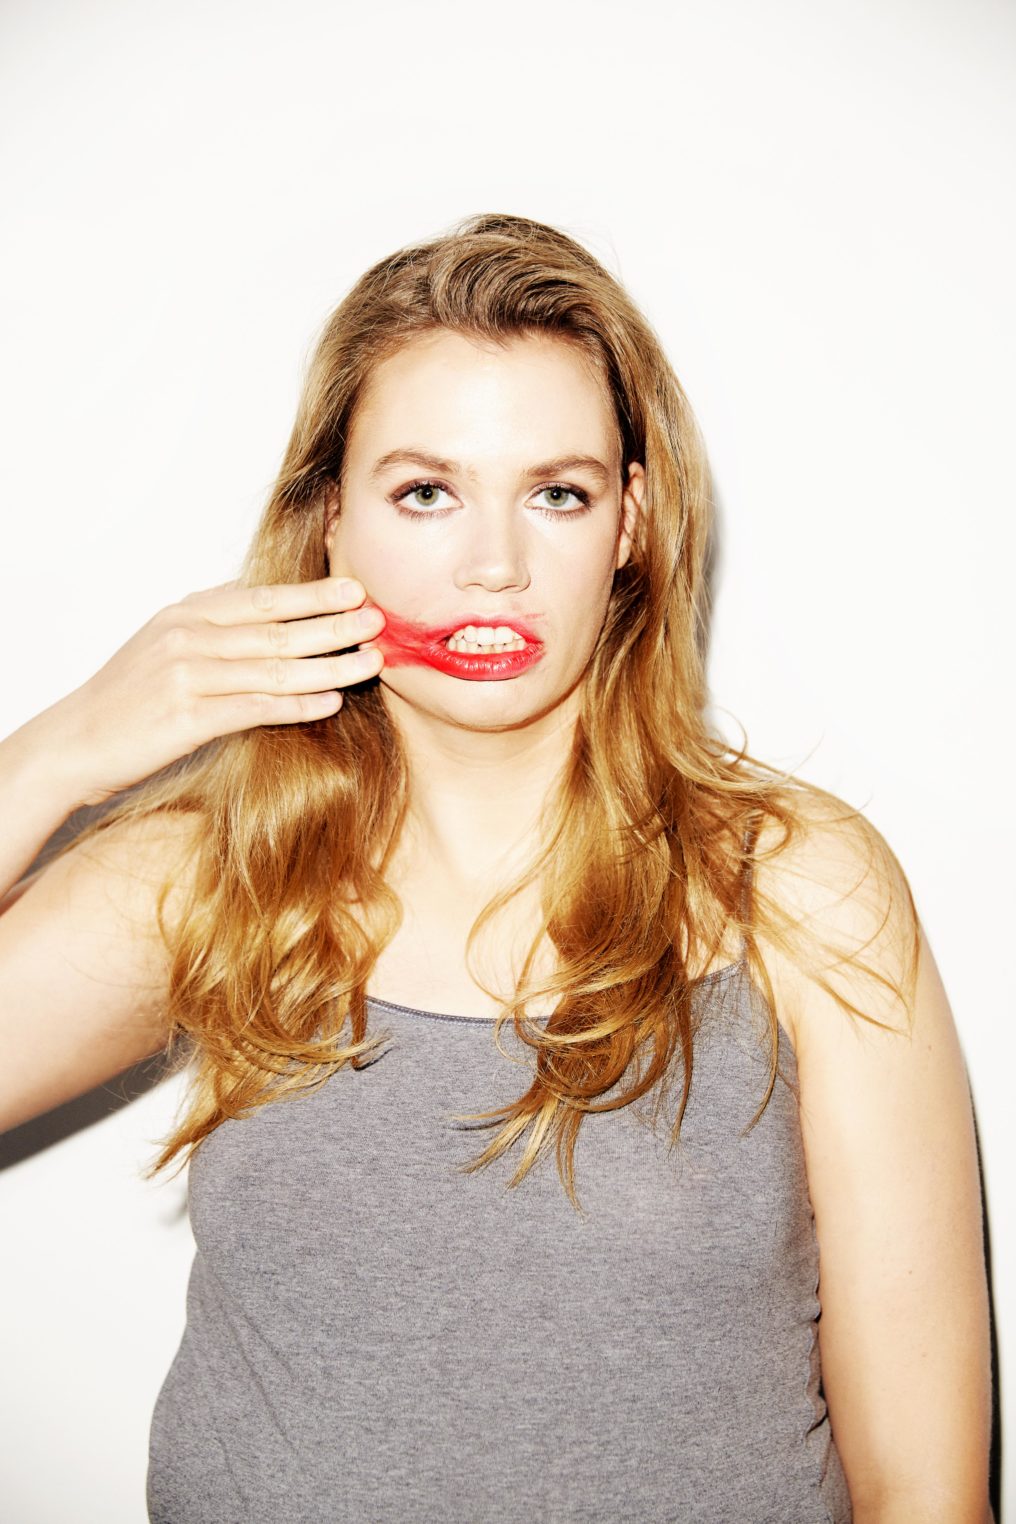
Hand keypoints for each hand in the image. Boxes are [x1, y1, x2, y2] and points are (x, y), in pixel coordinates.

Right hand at [42, 575, 385, 806]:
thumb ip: (215, 630)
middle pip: (276, 628)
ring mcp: (187, 675)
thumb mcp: (167, 646)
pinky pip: (255, 707)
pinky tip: (331, 702)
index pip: (262, 598)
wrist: (74, 741)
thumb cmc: (127, 699)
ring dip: (329, 664)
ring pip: (273, 667)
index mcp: (187, 615)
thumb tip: (272, 619)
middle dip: (333, 623)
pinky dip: (297, 705)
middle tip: (379, 619)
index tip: (356, 589)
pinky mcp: (187, 718)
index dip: (312, 594)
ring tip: (371, 662)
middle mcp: (188, 637)